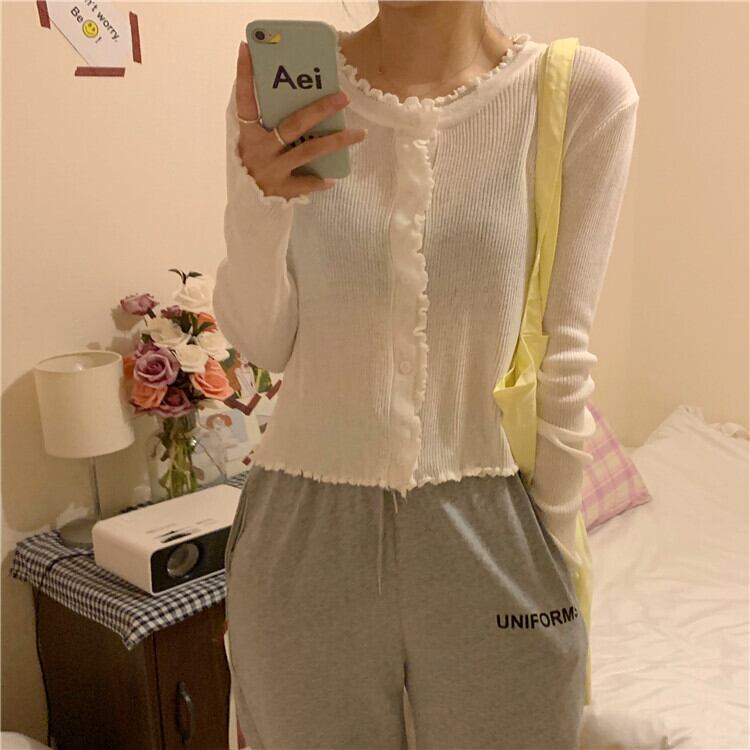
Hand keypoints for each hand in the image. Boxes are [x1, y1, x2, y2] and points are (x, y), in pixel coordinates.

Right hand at [234, 41, 366, 201]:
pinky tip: (331, 179)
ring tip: (359, 134)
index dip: (245, 75)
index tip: (247, 48)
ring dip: (335, 142)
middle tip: (343, 97)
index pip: (245, 99)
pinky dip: (318, 181)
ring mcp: (271, 170)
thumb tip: (297, 96)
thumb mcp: (255, 142)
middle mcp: (259, 149)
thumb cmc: (256, 165)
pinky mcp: (280, 189)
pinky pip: (304, 183)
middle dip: (320, 109)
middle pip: (293, 124)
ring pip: (308, 151)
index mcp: (249, 133)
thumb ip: (269, 124)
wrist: (248, 205)